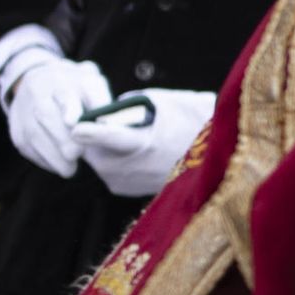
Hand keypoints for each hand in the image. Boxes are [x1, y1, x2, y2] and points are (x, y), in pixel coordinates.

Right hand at [2, 53, 112, 176]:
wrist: (41, 78)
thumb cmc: (76, 87)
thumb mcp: (92, 85)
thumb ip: (102, 101)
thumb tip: (110, 123)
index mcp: (62, 77)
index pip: (64, 92)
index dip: (69, 108)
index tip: (74, 123)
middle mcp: (39, 89)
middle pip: (45, 114)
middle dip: (61, 138)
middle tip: (76, 155)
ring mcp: (23, 106)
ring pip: (32, 132)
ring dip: (51, 154)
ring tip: (69, 169)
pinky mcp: (15, 125)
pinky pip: (25, 145)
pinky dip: (42, 158)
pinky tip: (56, 165)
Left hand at [71, 88, 215, 199]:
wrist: (219, 155)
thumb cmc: (194, 121)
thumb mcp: (167, 102)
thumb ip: (132, 104)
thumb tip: (111, 110)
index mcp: (145, 144)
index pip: (110, 137)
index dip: (92, 131)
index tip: (76, 126)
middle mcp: (135, 169)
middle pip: (94, 151)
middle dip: (94, 137)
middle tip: (108, 122)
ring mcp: (131, 184)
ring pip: (100, 163)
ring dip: (104, 149)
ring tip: (129, 136)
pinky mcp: (131, 192)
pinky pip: (110, 172)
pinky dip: (115, 160)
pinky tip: (135, 151)